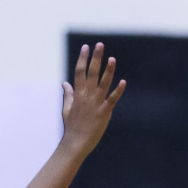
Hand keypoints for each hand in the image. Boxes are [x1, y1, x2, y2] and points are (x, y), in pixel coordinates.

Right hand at [61, 43, 125, 157]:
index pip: (79, 71)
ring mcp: (96, 103)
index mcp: (78, 94)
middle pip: (91, 72)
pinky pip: (112, 99)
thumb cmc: (72, 126)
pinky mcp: (105, 112)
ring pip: (102, 83)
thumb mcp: (67, 108)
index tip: (86, 47)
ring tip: (112, 58)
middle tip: (99, 45)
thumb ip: (67, 94)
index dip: (82, 58)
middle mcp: (86, 96)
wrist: (76, 142)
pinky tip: (123, 81)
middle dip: (95, 58)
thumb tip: (64, 83)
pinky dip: (118, 90)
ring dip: (108, 70)